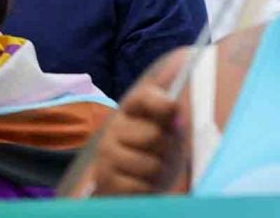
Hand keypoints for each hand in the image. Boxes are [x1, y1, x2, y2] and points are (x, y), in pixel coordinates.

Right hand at [89, 61, 186, 195]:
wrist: (135, 183)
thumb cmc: (159, 150)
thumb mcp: (171, 129)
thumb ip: (173, 112)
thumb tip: (175, 90)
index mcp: (133, 106)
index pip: (146, 97)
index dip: (162, 102)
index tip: (175, 108)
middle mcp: (114, 126)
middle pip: (155, 135)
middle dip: (170, 149)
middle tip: (168, 153)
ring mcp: (106, 153)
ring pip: (150, 165)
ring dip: (161, 173)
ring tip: (156, 170)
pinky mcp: (103, 179)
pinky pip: (139, 187)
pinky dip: (148, 189)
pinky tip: (143, 185)